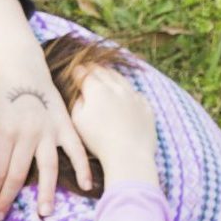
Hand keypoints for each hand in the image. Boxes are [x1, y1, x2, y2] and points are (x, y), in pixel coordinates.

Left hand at [0, 0, 93, 219]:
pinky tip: (86, 186)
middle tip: (0, 218)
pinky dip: (83, 167)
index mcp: (5, 131)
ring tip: (44, 213)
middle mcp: (29, 133)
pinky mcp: (65, 125)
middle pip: (18, 175)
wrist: (22, 63)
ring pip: (48, 168)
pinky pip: (76, 149)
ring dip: (47, 192)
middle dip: (7, 199)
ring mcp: (50, 130)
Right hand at [65, 66, 158, 187]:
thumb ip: (77, 104)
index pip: (85, 75)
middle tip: (88, 66)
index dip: (78, 71)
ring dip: (112, 74)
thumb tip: (82, 95)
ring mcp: (134, 96)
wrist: (129, 154)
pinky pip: (136, 93)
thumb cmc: (98, 141)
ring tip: (106, 72)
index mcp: (97, 90)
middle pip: (104, 72)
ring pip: (121, 79)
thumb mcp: (78, 122)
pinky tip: (125, 92)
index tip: (75, 70)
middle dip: (94, 68)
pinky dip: (128, 90)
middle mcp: (117, 88)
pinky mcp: (146, 107)